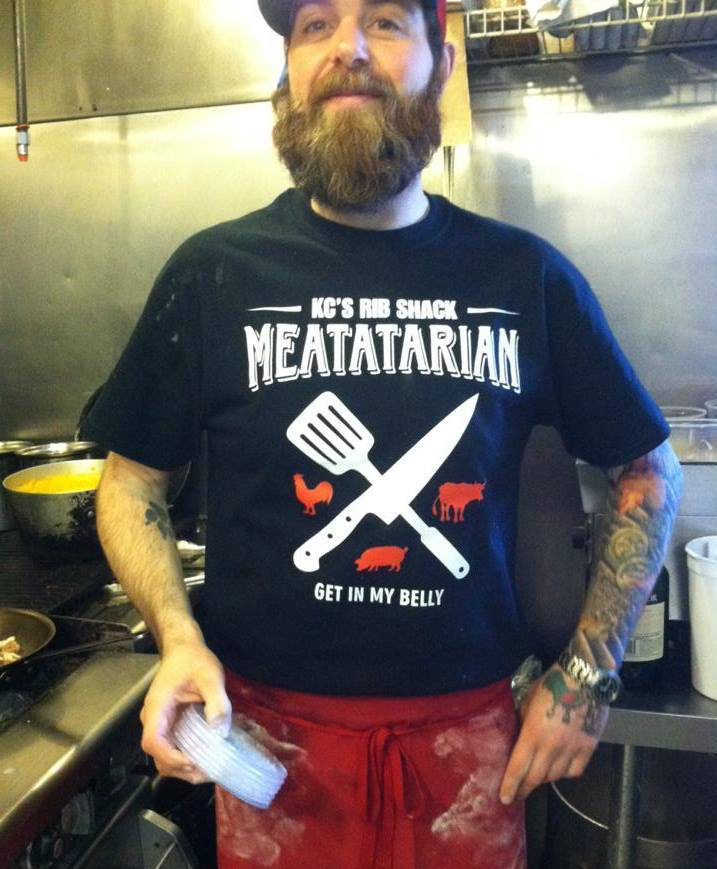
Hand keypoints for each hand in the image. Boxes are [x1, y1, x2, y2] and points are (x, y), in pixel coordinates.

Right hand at [140, 639, 231, 783]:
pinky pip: (173, 747)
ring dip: (184, 768)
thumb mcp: (210, 676)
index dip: (171, 757)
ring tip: (209, 769)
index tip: (193, 762)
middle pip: (158, 756)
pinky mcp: (170, 725)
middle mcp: (153, 720)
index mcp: (157, 708)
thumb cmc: (194, 660)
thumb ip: (216, 701)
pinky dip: (187, 758)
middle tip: (208, 771)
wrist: (184, 649)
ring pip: (165, 756)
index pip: (153, 742)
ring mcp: (160, 724)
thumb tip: (220, 731)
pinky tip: (206, 757)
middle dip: (181, 769)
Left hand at [499, 664, 607, 804]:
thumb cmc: (551, 685)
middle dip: (524, 788)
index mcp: (532, 734)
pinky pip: (574, 772)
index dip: (510, 786)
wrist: (584, 679)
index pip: (518, 768)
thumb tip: (517, 736)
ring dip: (544, 779)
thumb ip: (522, 722)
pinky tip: (560, 769)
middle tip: (517, 794)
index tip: (505, 799)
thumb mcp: (527, 700)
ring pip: (554, 777)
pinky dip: (565, 774)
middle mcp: (551, 747)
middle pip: (536, 777)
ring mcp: (571, 750)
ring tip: (537, 777)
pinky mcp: (588, 749)